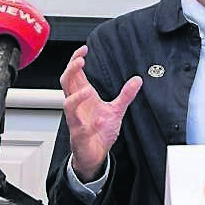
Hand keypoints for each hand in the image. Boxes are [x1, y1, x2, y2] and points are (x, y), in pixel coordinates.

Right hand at [60, 45, 141, 180]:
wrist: (94, 155)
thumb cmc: (98, 132)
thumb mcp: (116, 110)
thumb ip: (125, 95)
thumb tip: (137, 80)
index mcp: (83, 97)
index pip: (74, 74)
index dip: (75, 60)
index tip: (83, 49)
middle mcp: (77, 107)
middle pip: (66, 83)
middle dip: (71, 71)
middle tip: (80, 61)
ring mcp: (76, 121)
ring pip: (68, 105)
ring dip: (77, 97)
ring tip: (87, 90)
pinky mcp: (80, 136)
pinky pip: (82, 129)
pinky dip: (91, 125)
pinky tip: (100, 120)